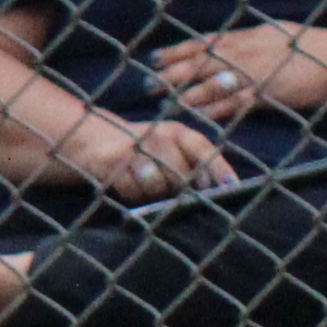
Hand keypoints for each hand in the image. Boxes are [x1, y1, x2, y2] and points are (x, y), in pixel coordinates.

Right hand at [86, 111, 236, 198]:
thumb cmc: (145, 151)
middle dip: (179, 188)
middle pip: (180, 174)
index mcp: (176, 132)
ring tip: (147, 184)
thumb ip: (195, 163)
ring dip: (153, 192)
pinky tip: (129, 184)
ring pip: (155, 184)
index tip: (231, 186)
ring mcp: (131, 147)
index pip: (202, 148)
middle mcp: (156, 135)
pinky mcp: (109, 162)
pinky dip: (133, 194)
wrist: (95, 139)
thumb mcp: (172, 148)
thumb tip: (221, 187)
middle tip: (170, 187)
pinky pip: (132, 191)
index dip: (218, 167)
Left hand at [150, 23, 326, 127]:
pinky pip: (233, 104)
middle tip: (148, 85)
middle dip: (170, 75)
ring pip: (209, 85)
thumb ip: (249, 38)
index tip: (155, 59)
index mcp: (245, 38)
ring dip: (185, 95)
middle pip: (197, 64)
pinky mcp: (265, 95)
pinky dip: (214, 112)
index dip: (176, 52)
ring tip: (165, 104)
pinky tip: (199, 118)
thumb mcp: (276, 32)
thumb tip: (229, 40)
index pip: (201, 44)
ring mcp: (252, 75)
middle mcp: (242, 54)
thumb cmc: (313, 45)